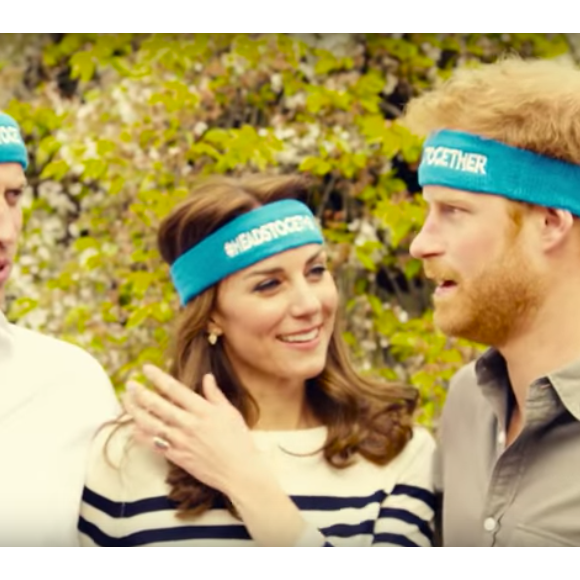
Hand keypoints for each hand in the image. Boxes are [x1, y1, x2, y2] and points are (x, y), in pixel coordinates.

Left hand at [123, 365, 269, 495]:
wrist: (239, 471)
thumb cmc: (238, 440)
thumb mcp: (230, 412)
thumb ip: (215, 394)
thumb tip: (207, 377)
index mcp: (203, 410)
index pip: (175, 389)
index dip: (158, 377)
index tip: (146, 368)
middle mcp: (189, 424)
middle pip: (157, 405)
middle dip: (140, 392)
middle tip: (129, 383)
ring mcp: (181, 441)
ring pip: (151, 424)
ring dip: (136, 412)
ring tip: (126, 401)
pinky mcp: (177, 457)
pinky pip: (155, 444)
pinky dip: (142, 436)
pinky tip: (133, 428)